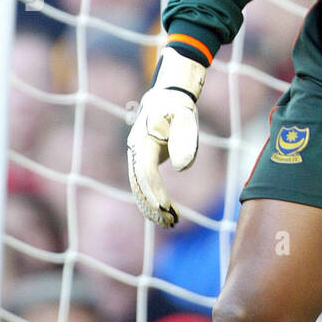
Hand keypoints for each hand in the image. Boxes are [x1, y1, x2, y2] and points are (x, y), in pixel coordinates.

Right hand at [127, 47, 205, 226]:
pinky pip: (145, 186)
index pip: (146, 171)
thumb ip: (185, 139)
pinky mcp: (144, 163)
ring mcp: (137, 158)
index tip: (166, 206)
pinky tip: (167, 215)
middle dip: (153, 205)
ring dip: (152, 208)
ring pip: (140, 188)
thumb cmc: (179, 107)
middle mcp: (135, 151)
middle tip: (170, 222)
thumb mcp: (186, 117)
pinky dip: (154, 201)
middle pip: (139, 184)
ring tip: (170, 224)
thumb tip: (180, 168)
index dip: (154, 190)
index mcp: (142, 140)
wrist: (168, 97)